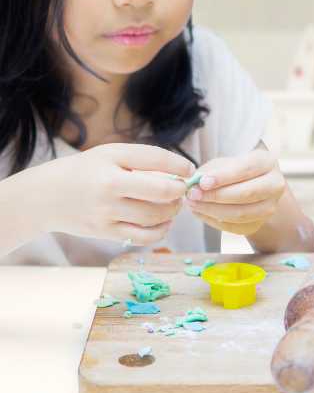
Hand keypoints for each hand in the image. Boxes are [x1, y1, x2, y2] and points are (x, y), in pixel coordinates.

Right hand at [41, 143, 193, 244]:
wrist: (45, 196)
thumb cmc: (86, 171)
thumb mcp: (110, 155)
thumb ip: (144, 160)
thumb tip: (182, 173)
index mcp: (110, 159)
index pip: (156, 159)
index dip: (180, 166)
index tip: (189, 171)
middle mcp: (108, 186)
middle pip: (161, 191)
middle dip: (179, 191)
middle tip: (181, 190)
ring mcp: (106, 212)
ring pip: (156, 216)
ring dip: (173, 211)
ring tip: (173, 205)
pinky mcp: (105, 232)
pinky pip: (144, 236)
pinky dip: (161, 230)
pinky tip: (163, 222)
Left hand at [185, 147, 285, 235]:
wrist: (249, 186)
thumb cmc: (234, 171)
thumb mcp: (223, 163)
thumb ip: (210, 171)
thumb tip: (195, 182)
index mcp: (267, 162)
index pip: (246, 169)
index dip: (224, 177)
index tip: (202, 182)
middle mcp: (275, 185)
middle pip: (247, 193)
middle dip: (216, 195)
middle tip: (193, 195)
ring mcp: (270, 207)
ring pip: (241, 213)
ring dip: (213, 210)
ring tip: (192, 204)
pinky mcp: (259, 224)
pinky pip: (236, 227)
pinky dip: (214, 221)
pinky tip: (200, 212)